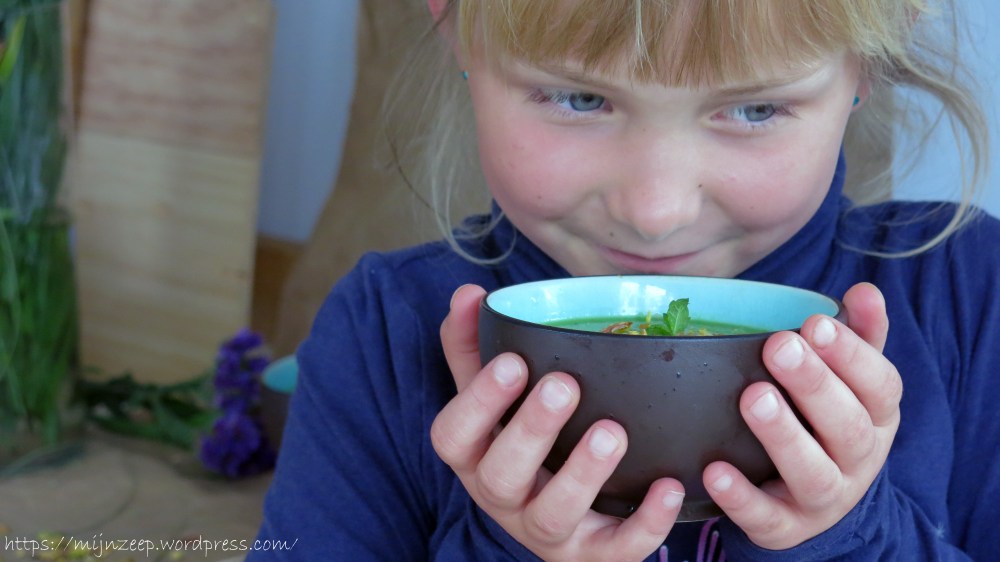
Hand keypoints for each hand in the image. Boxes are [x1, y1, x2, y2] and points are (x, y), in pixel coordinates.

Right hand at [431, 284, 685, 561]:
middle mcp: (503, 500)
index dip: (478, 402)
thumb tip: (467, 292)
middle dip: (531, 431)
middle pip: (501, 476)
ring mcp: (547, 532)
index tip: (512, 362)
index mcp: (475, 457)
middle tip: (564, 385)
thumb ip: (476, 348)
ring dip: (582, 474)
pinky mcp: (593, 556)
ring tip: (613, 431)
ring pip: (553, 517)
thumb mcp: (496, 399)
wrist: (565, 519)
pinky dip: (644, 525)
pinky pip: (615, 551)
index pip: (454, 436)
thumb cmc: (526, 444)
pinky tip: (667, 487)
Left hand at [703, 282, 901, 548]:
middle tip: (778, 346)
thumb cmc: (827, 422)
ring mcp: (823, 499)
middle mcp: (858, 460)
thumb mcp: (850, 382)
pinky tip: (715, 470)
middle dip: (814, 385)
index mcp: (876, 417)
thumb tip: (864, 290)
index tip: (815, 323)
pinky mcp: (784, 527)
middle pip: (847, 426)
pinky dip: (741, 497)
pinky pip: (766, 517)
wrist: (816, 502)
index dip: (851, 355)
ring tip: (753, 397)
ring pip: (813, 474)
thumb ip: (857, 337)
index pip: (879, 386)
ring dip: (783, 435)